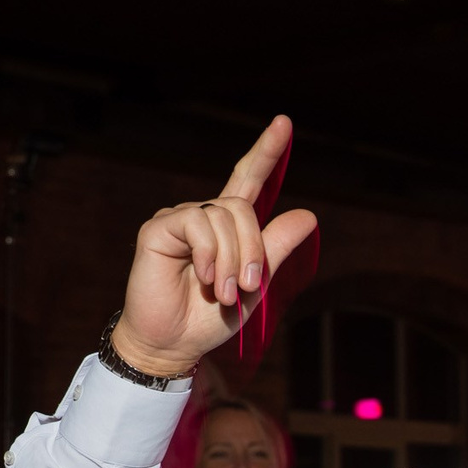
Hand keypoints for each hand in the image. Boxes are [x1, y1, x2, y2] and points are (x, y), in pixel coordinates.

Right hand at [113, 117, 320, 378]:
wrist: (174, 343)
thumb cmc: (210, 318)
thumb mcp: (254, 284)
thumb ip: (276, 249)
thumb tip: (309, 214)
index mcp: (228, 227)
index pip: (249, 180)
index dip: (266, 152)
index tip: (284, 123)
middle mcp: (204, 215)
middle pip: (243, 207)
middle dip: (253, 249)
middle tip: (245, 287)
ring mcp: (180, 219)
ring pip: (223, 216)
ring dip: (231, 259)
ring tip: (224, 292)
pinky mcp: (159, 228)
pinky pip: (198, 223)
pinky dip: (208, 254)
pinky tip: (203, 278)